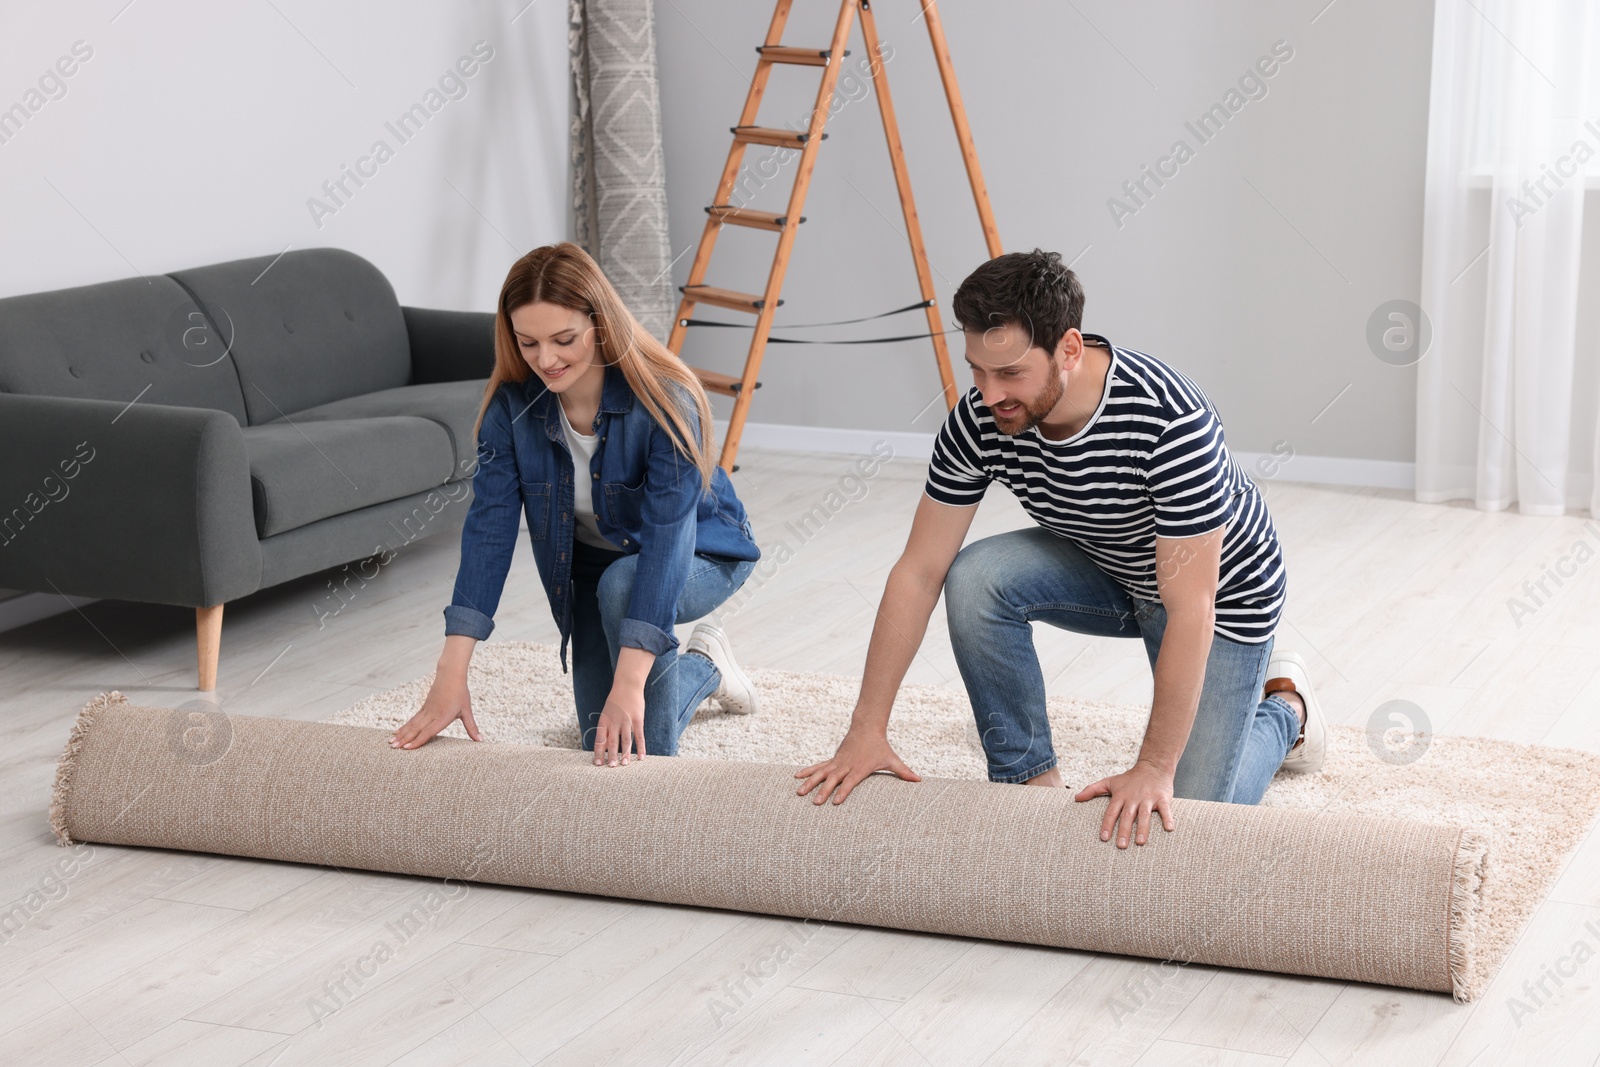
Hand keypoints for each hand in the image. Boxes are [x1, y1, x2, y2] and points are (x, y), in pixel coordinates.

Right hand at [391, 667, 480, 748]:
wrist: (450, 675)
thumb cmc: (460, 694)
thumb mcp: (467, 711)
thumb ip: (472, 727)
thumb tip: (481, 741)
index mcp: (443, 716)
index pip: (429, 731)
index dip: (418, 740)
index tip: (407, 748)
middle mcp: (432, 714)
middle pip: (416, 728)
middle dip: (404, 739)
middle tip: (393, 748)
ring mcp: (426, 710)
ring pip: (412, 724)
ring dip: (401, 734)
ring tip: (390, 743)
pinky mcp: (424, 707)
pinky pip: (413, 719)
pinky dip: (404, 727)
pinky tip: (397, 732)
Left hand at [593, 684, 645, 766]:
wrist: (627, 685)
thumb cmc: (616, 702)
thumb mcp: (606, 714)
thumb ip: (606, 730)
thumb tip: (604, 748)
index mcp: (604, 721)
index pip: (600, 740)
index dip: (598, 753)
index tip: (597, 764)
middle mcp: (614, 722)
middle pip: (612, 742)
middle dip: (611, 756)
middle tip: (611, 767)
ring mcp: (626, 721)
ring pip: (625, 741)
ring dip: (625, 754)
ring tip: (624, 765)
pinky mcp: (638, 720)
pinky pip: (639, 736)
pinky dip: (640, 748)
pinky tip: (641, 757)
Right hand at [795, 728, 920, 804]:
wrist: (867, 727)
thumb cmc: (880, 747)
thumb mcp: (892, 759)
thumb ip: (904, 772)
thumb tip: (919, 780)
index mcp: (859, 768)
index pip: (850, 782)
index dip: (843, 792)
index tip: (836, 802)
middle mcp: (846, 766)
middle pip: (833, 780)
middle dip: (824, 791)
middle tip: (816, 803)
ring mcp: (837, 762)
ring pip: (821, 773)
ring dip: (810, 783)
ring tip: (799, 793)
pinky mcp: (833, 760)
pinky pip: (818, 766)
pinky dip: (807, 771)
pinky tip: (796, 777)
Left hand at [1074, 759, 1175, 846]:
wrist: (1153, 766)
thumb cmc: (1130, 778)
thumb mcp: (1110, 782)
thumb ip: (1093, 790)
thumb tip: (1076, 798)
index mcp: (1120, 795)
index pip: (1112, 812)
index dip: (1107, 824)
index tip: (1104, 838)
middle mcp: (1133, 797)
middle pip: (1127, 816)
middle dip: (1124, 831)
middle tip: (1121, 846)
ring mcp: (1148, 798)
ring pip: (1144, 814)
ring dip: (1143, 828)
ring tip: (1140, 842)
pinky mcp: (1162, 798)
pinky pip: (1165, 809)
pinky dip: (1168, 818)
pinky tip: (1169, 828)